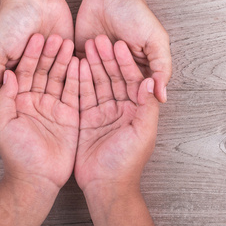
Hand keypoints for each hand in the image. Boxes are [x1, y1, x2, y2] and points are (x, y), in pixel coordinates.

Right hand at [0, 0, 73, 106]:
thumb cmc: (10, 21)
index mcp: (15, 75)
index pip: (21, 97)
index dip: (26, 104)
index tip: (31, 111)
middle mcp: (34, 73)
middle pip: (42, 91)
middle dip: (46, 91)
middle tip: (53, 98)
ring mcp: (52, 65)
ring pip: (58, 80)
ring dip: (60, 71)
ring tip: (60, 63)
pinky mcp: (69, 56)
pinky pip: (74, 69)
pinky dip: (75, 69)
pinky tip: (76, 66)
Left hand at [0, 34, 78, 192]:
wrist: (37, 179)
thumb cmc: (17, 155)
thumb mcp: (3, 125)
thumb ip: (5, 99)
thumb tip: (9, 74)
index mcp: (19, 101)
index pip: (24, 71)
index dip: (30, 54)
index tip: (38, 37)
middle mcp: (36, 100)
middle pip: (43, 71)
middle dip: (50, 53)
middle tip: (58, 36)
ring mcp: (54, 107)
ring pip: (59, 78)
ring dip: (64, 61)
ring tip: (71, 44)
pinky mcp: (70, 115)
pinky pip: (74, 93)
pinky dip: (78, 78)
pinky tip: (82, 63)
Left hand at [75, 0, 170, 102]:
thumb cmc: (137, 15)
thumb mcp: (155, 41)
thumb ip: (162, 68)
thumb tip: (163, 98)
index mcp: (139, 74)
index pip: (135, 93)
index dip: (132, 93)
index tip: (130, 84)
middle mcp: (118, 75)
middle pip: (112, 89)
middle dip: (109, 77)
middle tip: (109, 63)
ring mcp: (98, 69)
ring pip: (93, 81)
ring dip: (92, 70)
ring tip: (93, 53)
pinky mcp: (80, 59)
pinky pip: (76, 70)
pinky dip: (76, 68)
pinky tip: (76, 60)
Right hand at [75, 35, 159, 192]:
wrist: (105, 186)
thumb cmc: (127, 162)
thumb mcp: (142, 133)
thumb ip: (146, 106)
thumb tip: (151, 81)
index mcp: (136, 110)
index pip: (132, 79)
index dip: (125, 62)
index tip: (118, 44)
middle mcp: (120, 108)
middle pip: (113, 77)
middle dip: (106, 58)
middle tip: (98, 39)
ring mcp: (102, 113)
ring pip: (97, 83)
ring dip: (91, 65)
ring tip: (83, 45)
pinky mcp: (86, 119)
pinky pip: (82, 96)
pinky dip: (78, 80)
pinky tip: (73, 64)